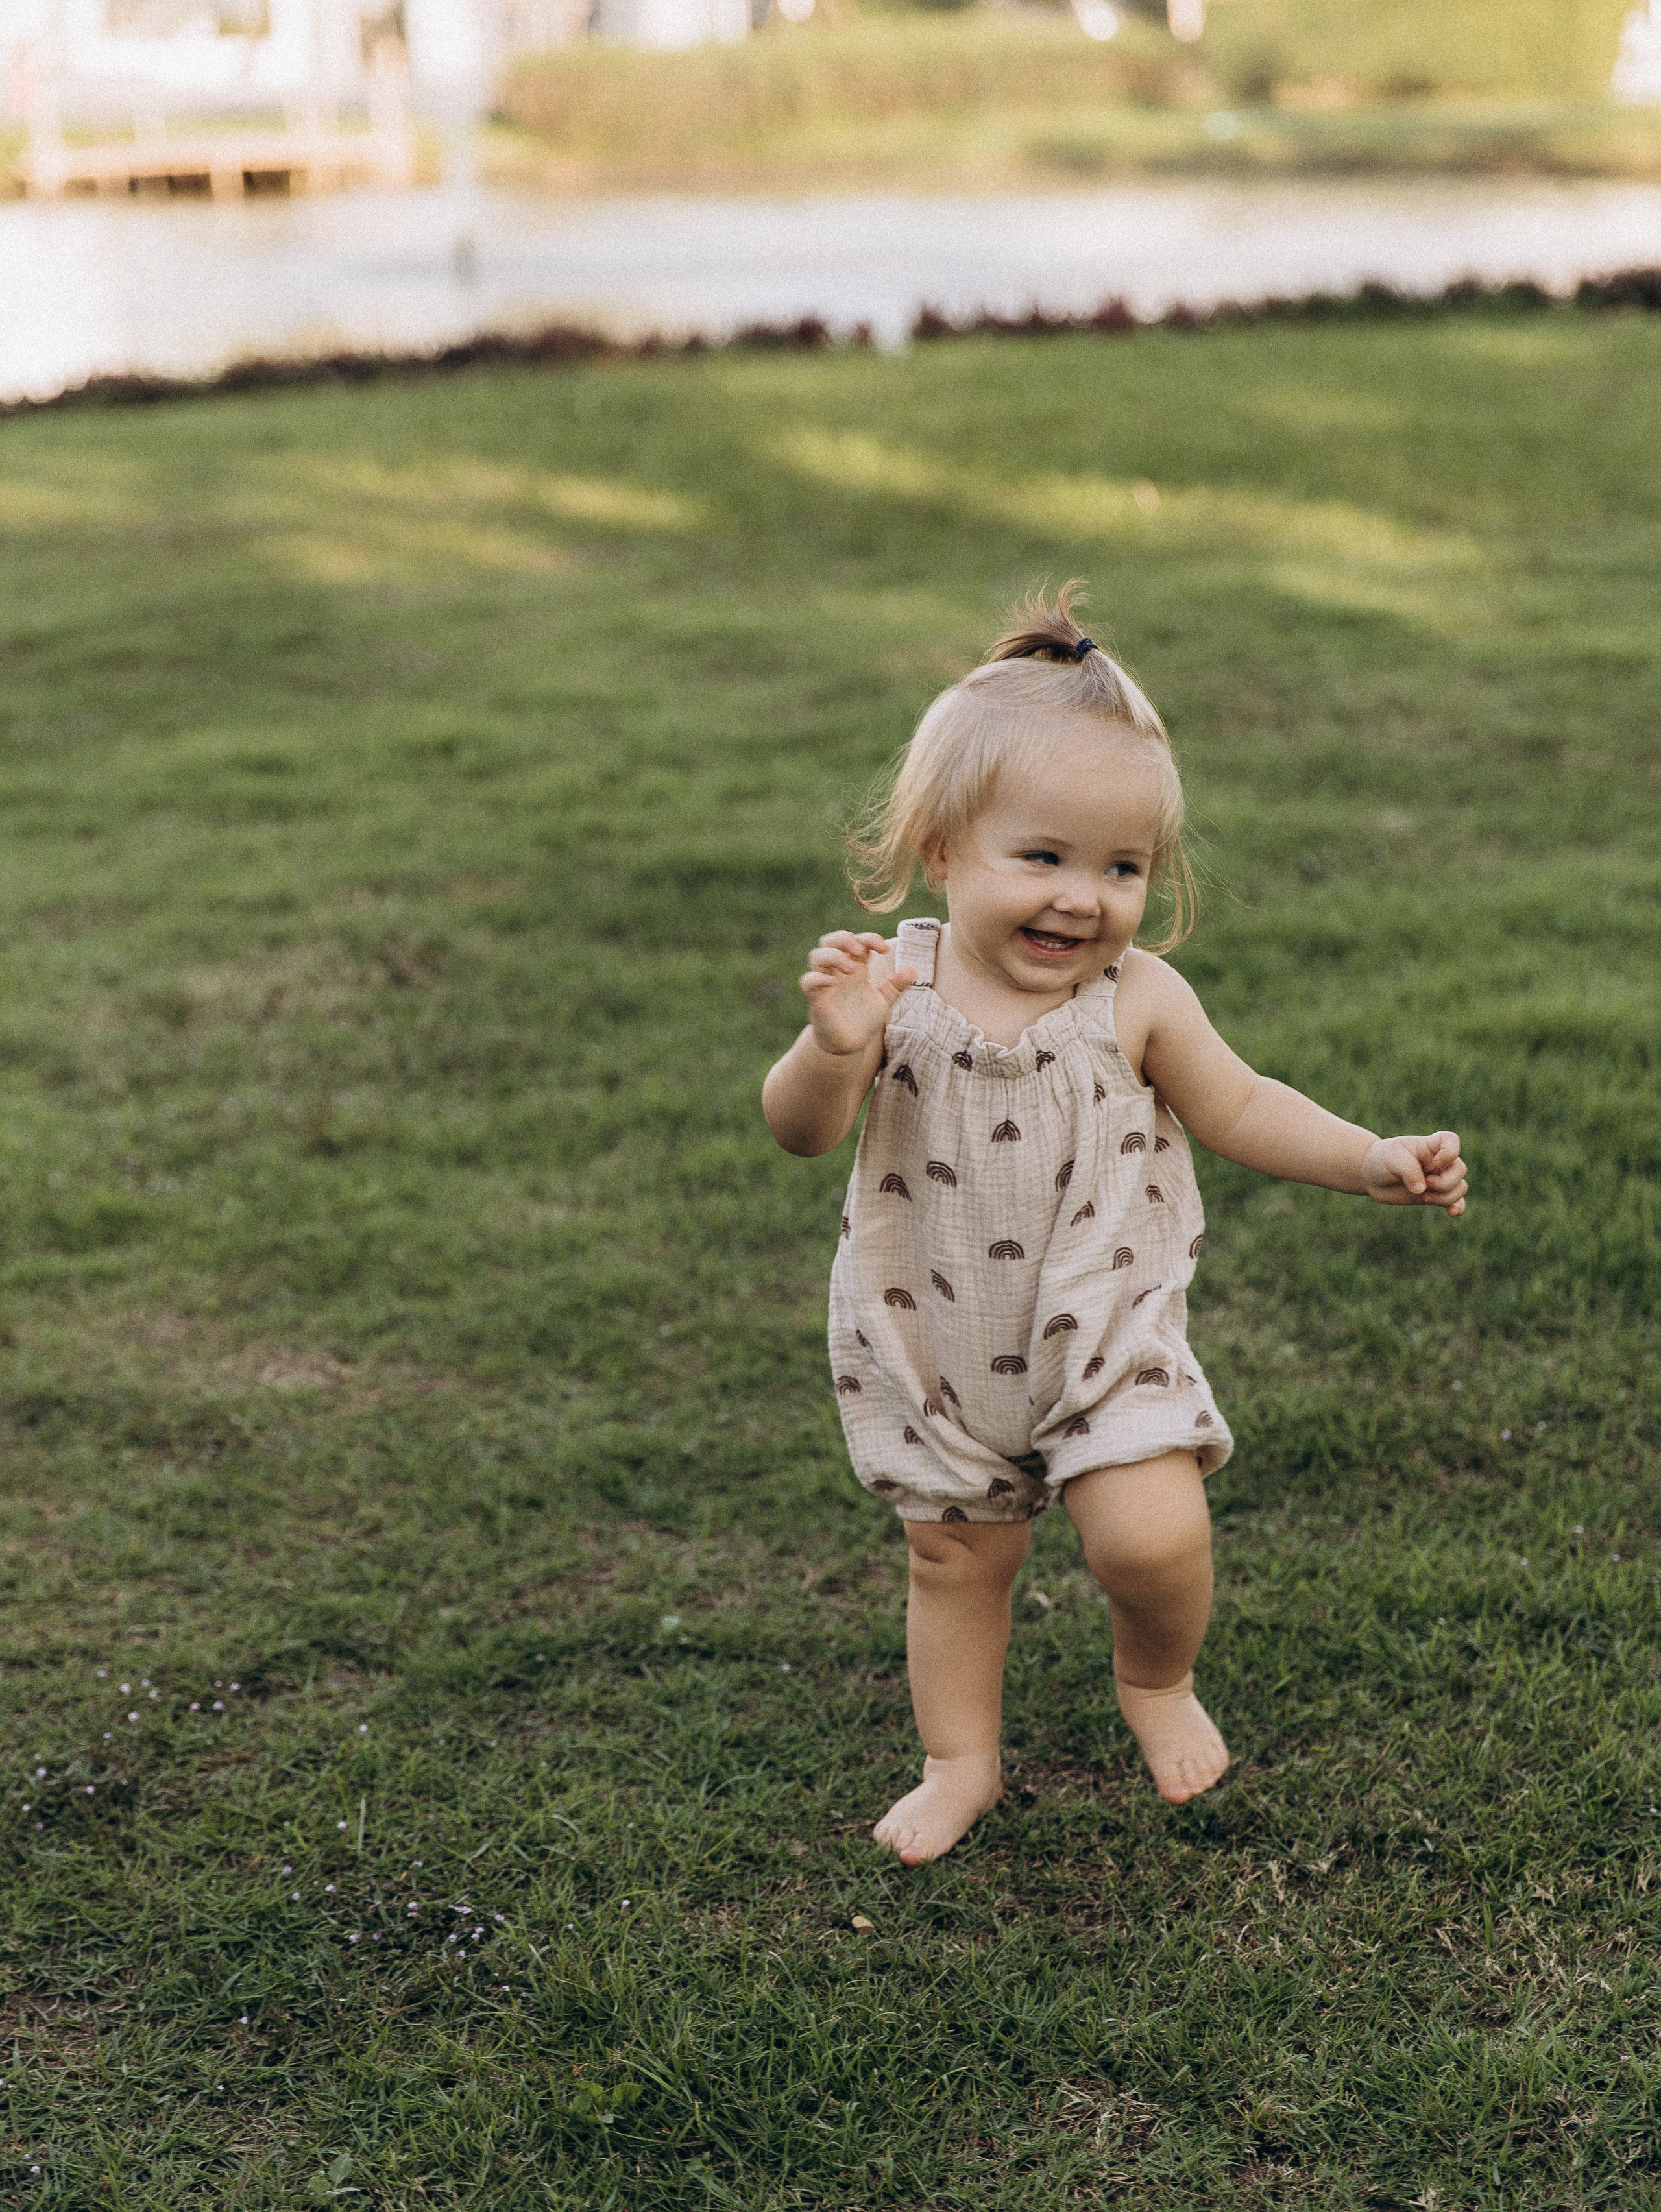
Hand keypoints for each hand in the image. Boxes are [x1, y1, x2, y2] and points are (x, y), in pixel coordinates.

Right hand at [800, 931, 914, 1057]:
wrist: (850, 1045)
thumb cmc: (863, 1019)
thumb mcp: (883, 1001)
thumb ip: (896, 985)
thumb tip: (913, 969)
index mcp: (855, 968)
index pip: (857, 942)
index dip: (869, 939)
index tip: (884, 949)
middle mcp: (838, 972)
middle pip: (830, 941)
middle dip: (844, 938)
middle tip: (860, 949)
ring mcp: (825, 984)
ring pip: (816, 956)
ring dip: (833, 956)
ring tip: (851, 968)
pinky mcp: (816, 1000)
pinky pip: (808, 982)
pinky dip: (817, 978)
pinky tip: (831, 982)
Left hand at [1360, 1131, 1467, 1214]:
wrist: (1371, 1175)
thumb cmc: (1382, 1159)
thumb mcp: (1391, 1158)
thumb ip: (1408, 1170)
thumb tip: (1422, 1190)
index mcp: (1430, 1145)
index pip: (1451, 1141)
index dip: (1449, 1153)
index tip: (1433, 1162)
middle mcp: (1439, 1161)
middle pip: (1460, 1170)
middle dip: (1445, 1181)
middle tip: (1426, 1183)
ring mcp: (1438, 1179)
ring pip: (1460, 1188)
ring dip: (1446, 1196)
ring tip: (1424, 1196)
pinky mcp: (1435, 1195)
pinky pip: (1455, 1202)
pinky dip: (1457, 1208)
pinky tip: (1452, 1213)